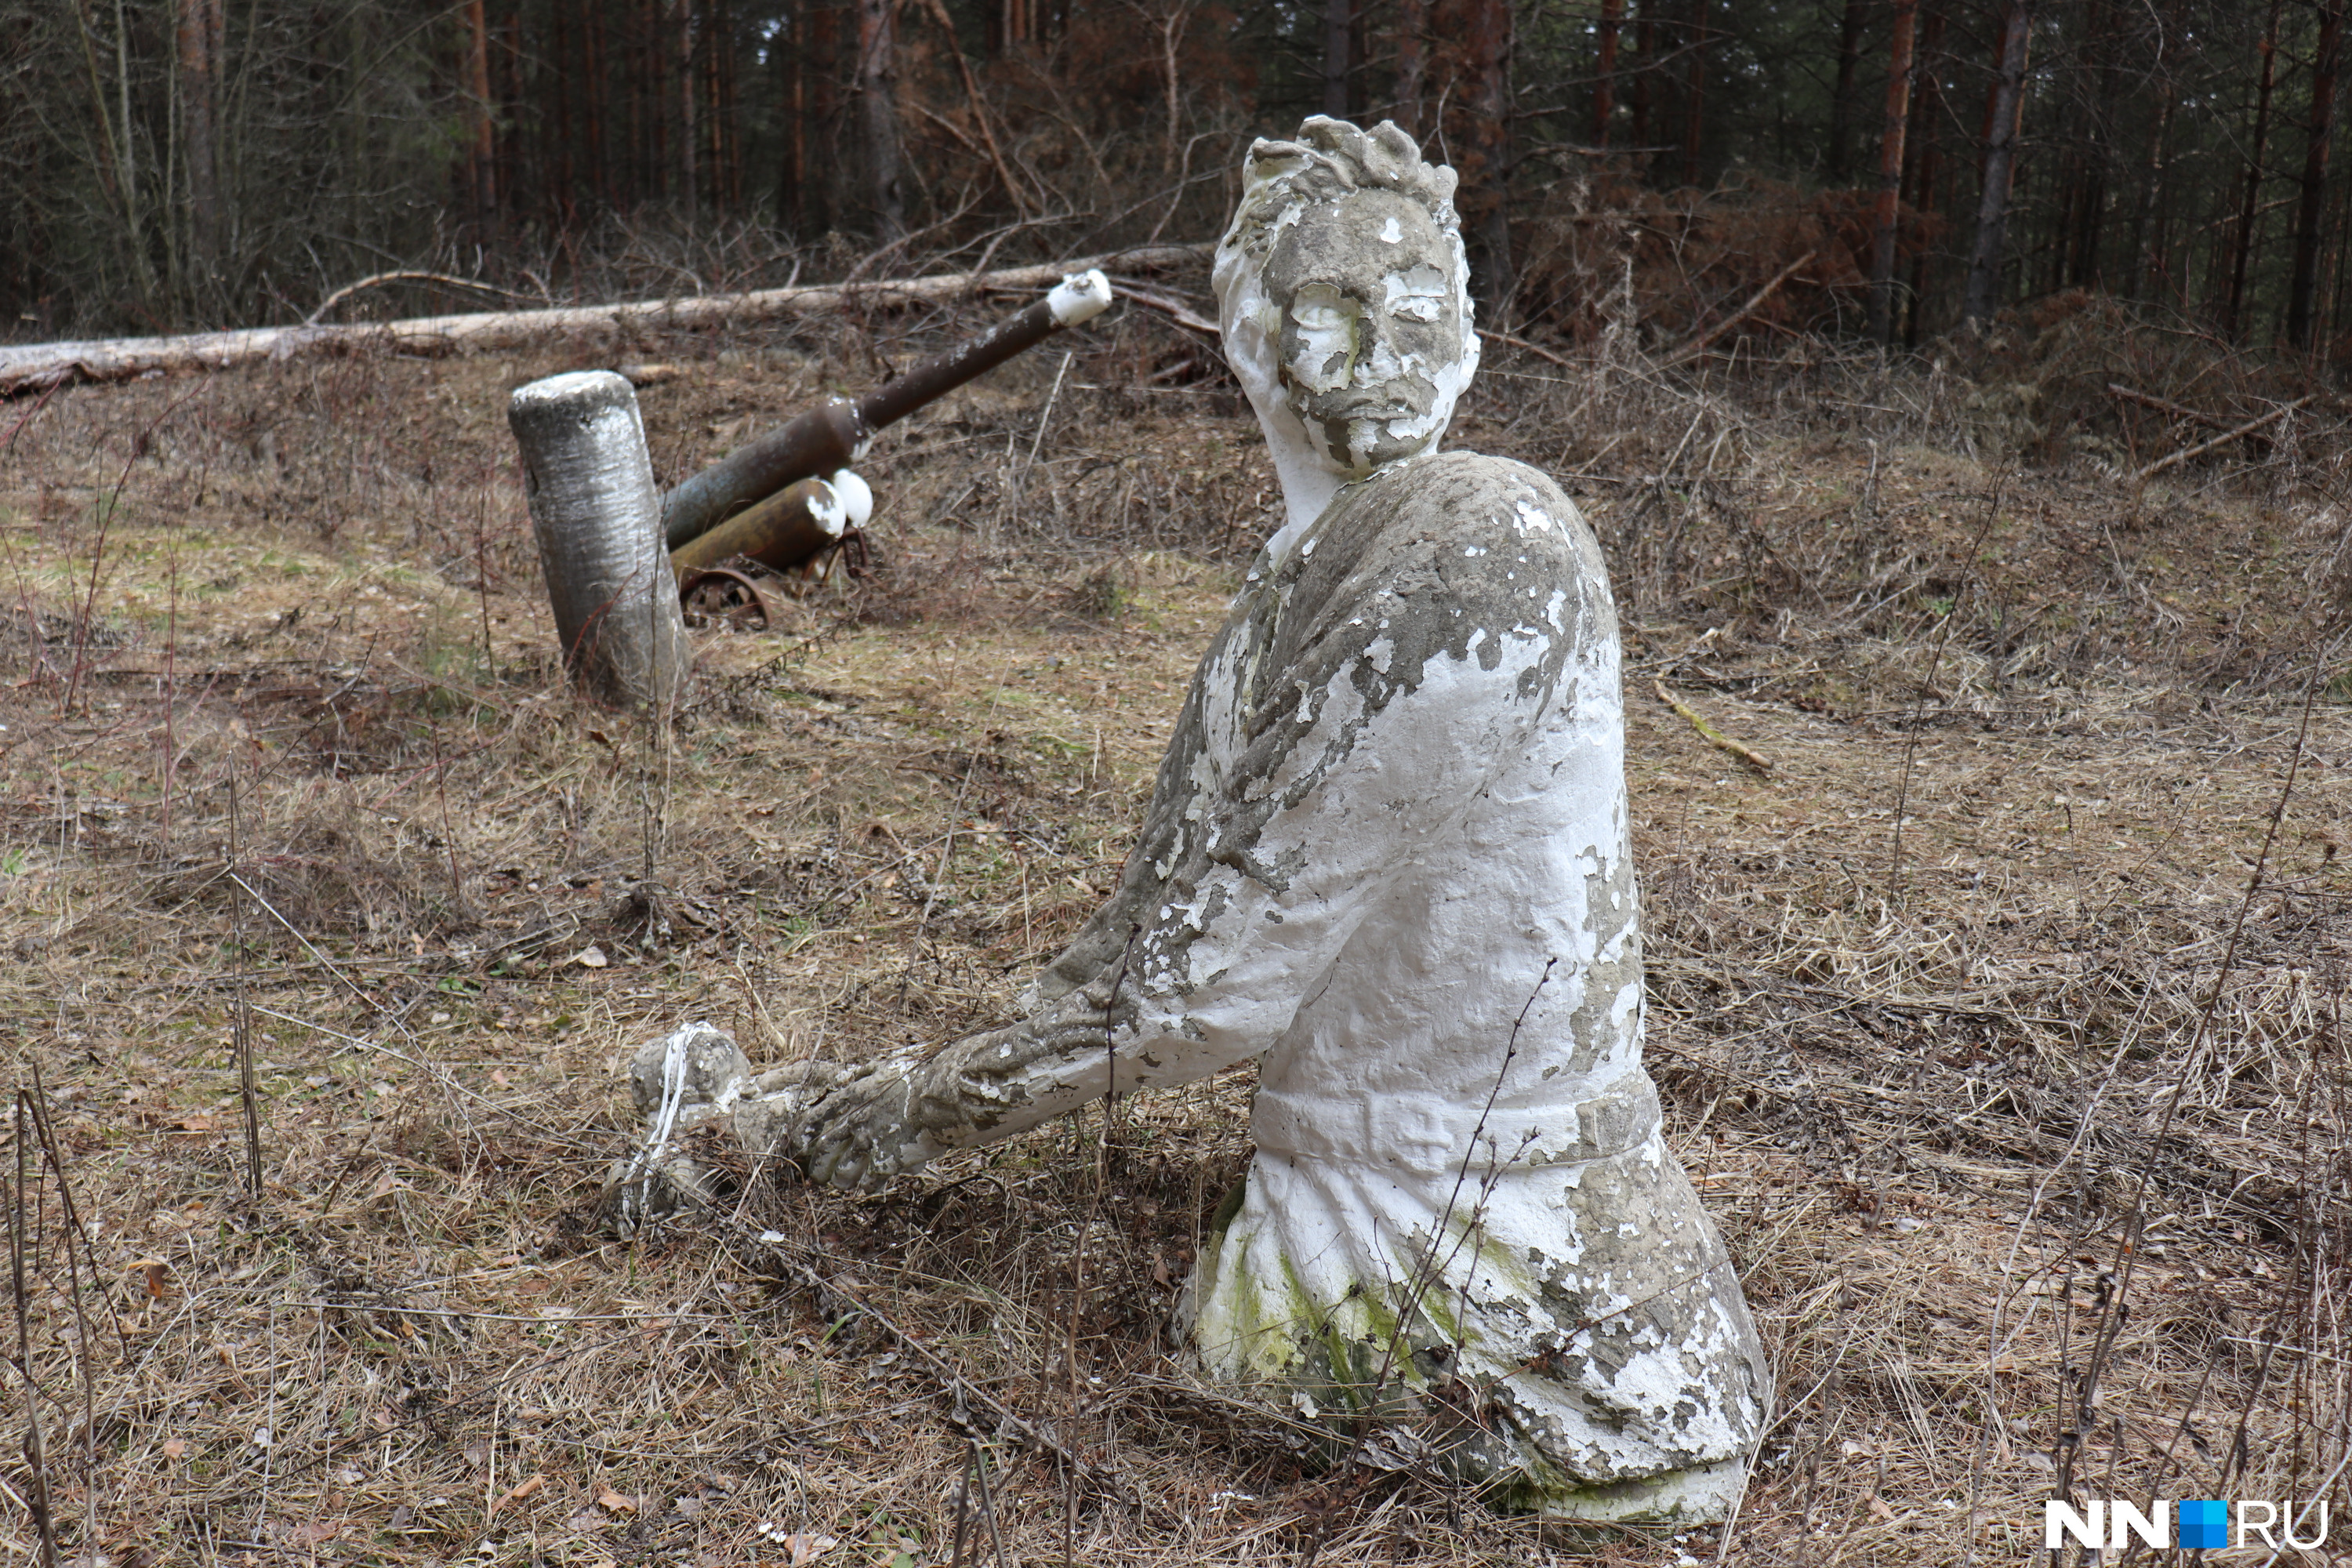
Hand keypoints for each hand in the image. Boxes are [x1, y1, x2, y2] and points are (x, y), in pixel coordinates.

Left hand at [742, 1044, 932, 1190]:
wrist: (946, 1095)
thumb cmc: (922, 1077)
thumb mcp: (888, 1066)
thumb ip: (865, 1073)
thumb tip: (849, 1076)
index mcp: (854, 1096)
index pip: (817, 1119)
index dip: (805, 1135)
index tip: (800, 1145)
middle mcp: (857, 1121)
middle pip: (827, 1149)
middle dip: (818, 1166)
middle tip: (817, 1176)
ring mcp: (871, 1143)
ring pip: (844, 1171)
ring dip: (841, 1180)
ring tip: (843, 1184)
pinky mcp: (888, 1162)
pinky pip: (871, 1181)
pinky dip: (868, 1185)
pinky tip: (870, 1187)